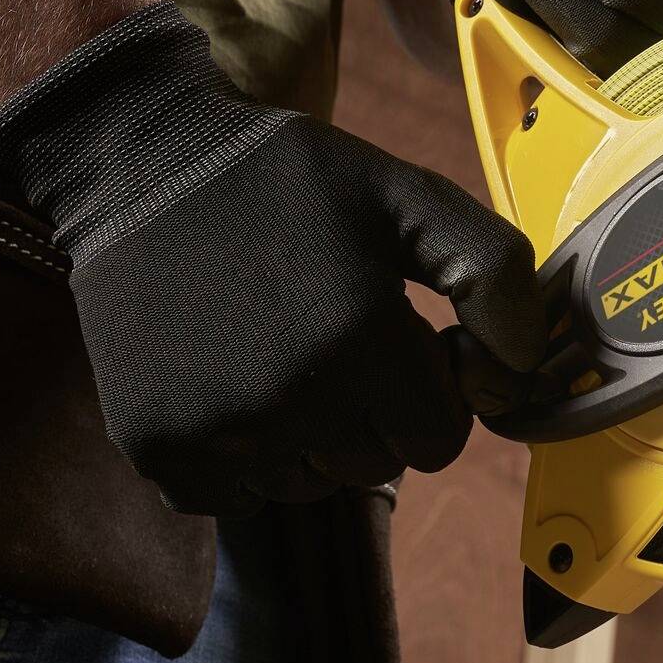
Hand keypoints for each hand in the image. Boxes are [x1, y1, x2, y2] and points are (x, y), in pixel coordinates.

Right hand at [0, 4, 546, 514]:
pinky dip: (240, 459)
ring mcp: (217, 426)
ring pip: (306, 484)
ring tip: (278, 355)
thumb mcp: (410, 197)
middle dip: (374, 416)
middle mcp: (290, 395)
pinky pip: (233, 499)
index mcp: (361, 337)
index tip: (399, 344)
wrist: (142, 162)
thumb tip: (519, 373)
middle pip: (376, 465)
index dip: (431, 395)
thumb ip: (493, 275)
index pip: (439, 439)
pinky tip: (228, 383)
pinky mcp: (157, 445)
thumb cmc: (291, 182)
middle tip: (334, 342)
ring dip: (309, 440)